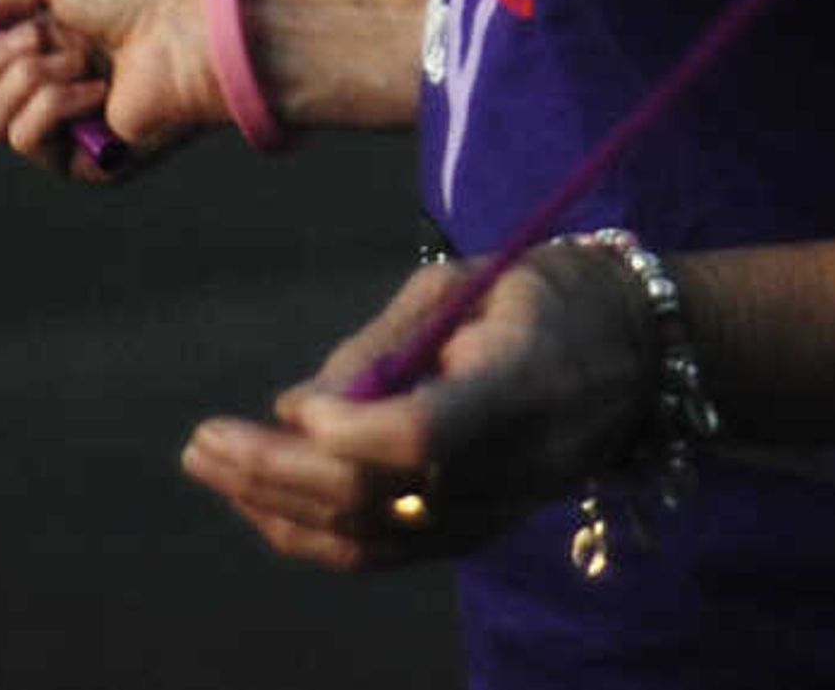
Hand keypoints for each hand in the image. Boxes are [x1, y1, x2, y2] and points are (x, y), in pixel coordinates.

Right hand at [0, 0, 213, 180]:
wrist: (191, 25)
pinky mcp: (91, 161)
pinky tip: (94, 91)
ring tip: (78, 64)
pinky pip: (27, 142)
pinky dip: (51, 108)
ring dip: (25, 82)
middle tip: (41, 38)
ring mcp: (77, 125)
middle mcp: (65, 83)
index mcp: (59, 37)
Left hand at [179, 239, 657, 570]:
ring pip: (368, 539)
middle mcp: (511, 468)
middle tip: (203, 440)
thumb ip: (381, 345)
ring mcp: (493, 513)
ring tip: (210, 464)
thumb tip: (293, 408)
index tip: (295, 400)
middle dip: (276, 472)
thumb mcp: (464, 282)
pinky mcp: (474, 533)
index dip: (349, 429)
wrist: (632, 355)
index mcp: (521, 384)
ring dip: (274, 507)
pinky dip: (309, 534)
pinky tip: (256, 501)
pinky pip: (381, 553)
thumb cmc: (539, 294)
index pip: (424, 436)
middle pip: (378, 498)